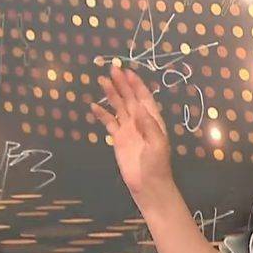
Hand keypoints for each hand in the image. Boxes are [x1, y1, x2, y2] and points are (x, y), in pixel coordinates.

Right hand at [90, 65, 172, 198]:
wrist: (148, 184)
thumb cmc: (157, 164)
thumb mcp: (158, 144)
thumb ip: (149, 125)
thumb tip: (140, 107)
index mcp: (153, 120)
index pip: (144, 97)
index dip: (136, 84)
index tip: (127, 72)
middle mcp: (140, 121)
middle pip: (130, 98)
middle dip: (122, 84)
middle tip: (112, 69)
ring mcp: (128, 129)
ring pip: (118, 108)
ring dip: (111, 95)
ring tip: (102, 81)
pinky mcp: (118, 139)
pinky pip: (109, 123)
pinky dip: (102, 114)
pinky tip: (93, 106)